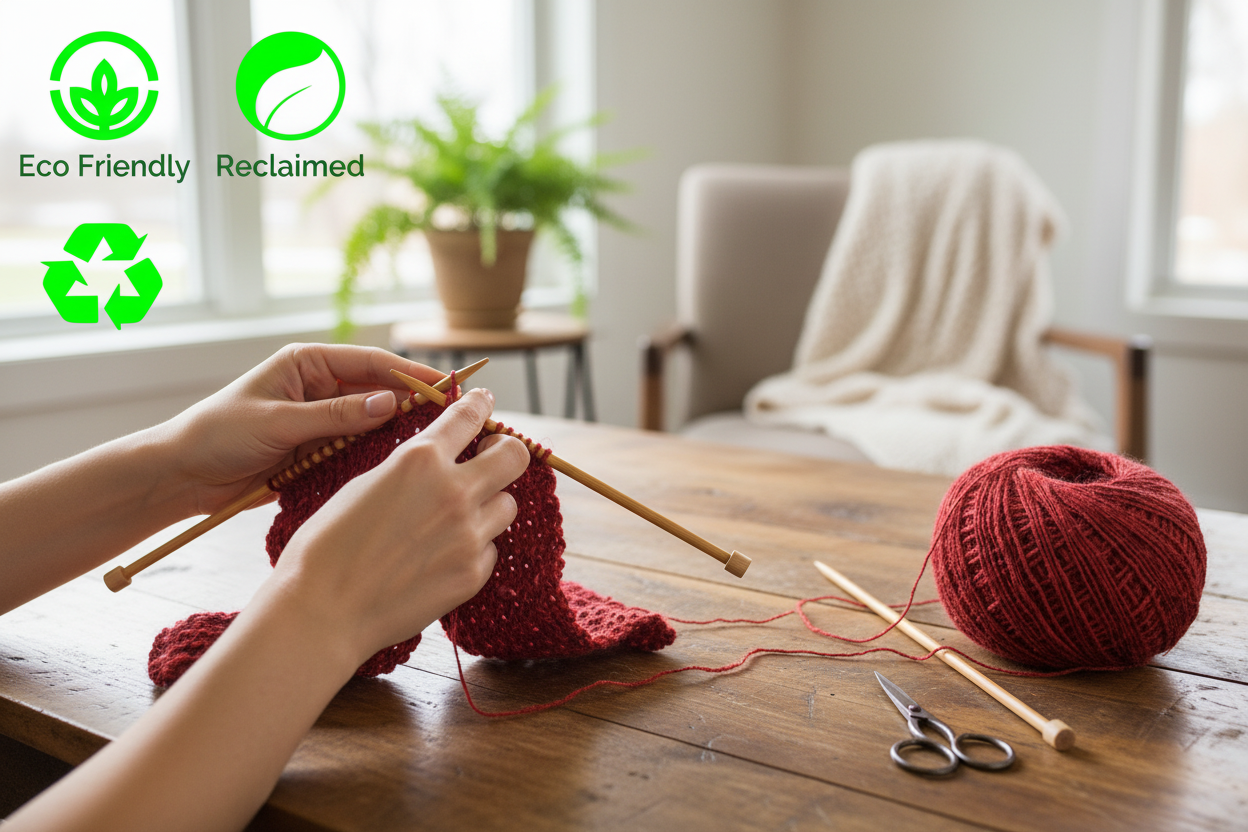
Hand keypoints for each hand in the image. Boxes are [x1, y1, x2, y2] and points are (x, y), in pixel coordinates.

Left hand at [164, 343, 446, 515]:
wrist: (182, 474)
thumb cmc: (218, 435)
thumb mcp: (278, 422)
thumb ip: (336, 415)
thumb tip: (391, 404)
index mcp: (308, 363)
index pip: (372, 363)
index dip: (411, 374)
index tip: (445, 387)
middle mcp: (320, 386)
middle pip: (380, 390)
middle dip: (414, 402)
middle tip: (454, 418)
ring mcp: (322, 418)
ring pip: (374, 421)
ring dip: (399, 431)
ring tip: (436, 444)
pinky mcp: (319, 448)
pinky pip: (358, 447)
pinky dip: (378, 454)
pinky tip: (401, 465)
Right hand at [267, 388, 531, 660]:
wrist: (324, 611)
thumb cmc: (326, 547)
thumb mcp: (363, 485)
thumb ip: (408, 468)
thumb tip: (434, 458)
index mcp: (419, 460)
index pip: (469, 416)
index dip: (480, 405)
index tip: (485, 402)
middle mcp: (454, 492)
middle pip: (514, 456)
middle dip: (505, 451)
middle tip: (490, 456)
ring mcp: (469, 535)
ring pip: (507, 505)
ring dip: (489, 504)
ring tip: (458, 516)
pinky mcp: (473, 574)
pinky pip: (489, 548)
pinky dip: (473, 547)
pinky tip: (441, 556)